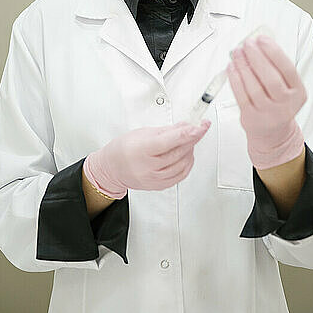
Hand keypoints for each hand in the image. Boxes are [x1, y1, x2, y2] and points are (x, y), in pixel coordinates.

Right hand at [83, 120, 210, 197]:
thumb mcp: (143, 132)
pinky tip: (186, 155)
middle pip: (178, 152)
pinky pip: (180, 175)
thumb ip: (167, 130)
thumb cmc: (125, 148)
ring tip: (189, 140)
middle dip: (192, 138)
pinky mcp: (159, 186)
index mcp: (141, 149)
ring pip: (182, 164)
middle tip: (199, 127)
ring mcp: (154, 179)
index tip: (200, 126)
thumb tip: (185, 126)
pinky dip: (187, 163)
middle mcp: (148, 167)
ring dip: (190, 150)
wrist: (113, 168)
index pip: (168, 141)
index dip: (187, 134)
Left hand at [226, 35, 305, 168]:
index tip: (262, 39)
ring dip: (243, 66)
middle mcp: (285, 105)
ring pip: (254, 87)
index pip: (288, 69)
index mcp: (298, 93)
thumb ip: (276, 68)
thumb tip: (258, 44)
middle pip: (271, 78)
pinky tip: (232, 67)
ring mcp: (268, 113)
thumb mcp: (286, 87)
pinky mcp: (251, 118)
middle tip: (247, 44)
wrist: (272, 133)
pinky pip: (241, 96)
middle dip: (257, 57)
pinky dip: (235, 79)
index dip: (274, 52)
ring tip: (237, 52)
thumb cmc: (278, 104)